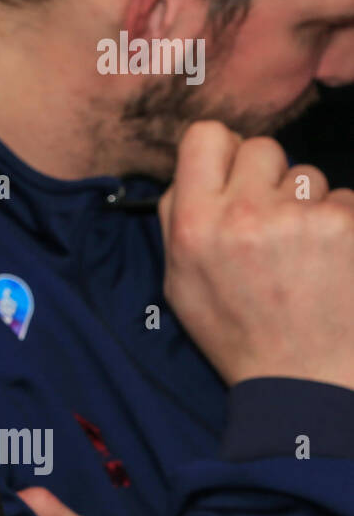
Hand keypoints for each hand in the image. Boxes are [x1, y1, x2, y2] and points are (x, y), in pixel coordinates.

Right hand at [160, 121, 353, 388]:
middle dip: (267, 178)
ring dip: (305, 204)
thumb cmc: (237, 331)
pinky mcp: (346, 226)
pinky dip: (339, 225)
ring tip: (302, 252)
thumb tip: (192, 171)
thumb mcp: (179, 282)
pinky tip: (331, 262)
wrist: (303, 379)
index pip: (206, 136)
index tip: (231, 174)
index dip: (223, 151)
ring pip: (307, 175)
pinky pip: (344, 200)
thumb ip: (177, 219)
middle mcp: (244, 213)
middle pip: (262, 148)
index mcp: (195, 224)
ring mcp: (300, 219)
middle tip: (269, 220)